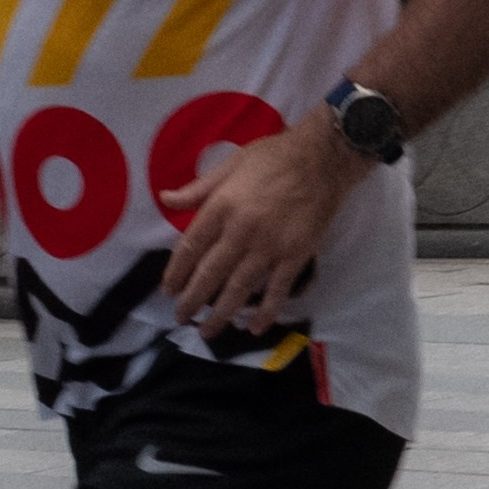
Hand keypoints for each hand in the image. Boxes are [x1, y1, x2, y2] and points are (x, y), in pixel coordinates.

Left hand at [158, 114, 365, 338]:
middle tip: (180, 317)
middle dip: (192, 300)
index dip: (176, 272)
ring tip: (208, 332)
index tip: (168, 289)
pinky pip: (277, 290)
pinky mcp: (295, 255)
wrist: (323, 157)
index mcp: (222, 205)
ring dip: (221, 313)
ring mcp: (269, 246)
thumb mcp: (230, 164)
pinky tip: (253, 328)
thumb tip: (164, 198)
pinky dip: (266, 312)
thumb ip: (198, 188)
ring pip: (239, 287)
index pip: (191, 246)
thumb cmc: (274, 156)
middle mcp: (241, 230)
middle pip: (210, 273)